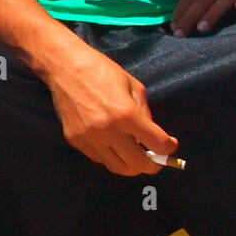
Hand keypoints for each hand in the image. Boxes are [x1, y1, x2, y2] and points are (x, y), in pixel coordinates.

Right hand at [47, 42, 178, 176]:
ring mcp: (90, 139)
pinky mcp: (76, 141)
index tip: (170, 146)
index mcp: (127, 114)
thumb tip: (152, 134)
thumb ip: (145, 113)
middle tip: (157, 160)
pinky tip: (115, 147)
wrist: (65, 67)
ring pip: (118, 168)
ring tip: (136, 158)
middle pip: (138, 164)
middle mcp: (108, 131)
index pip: (156, 144)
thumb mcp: (133, 86)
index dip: (168, 148)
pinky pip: (100, 159)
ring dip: (132, 166)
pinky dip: (112, 157)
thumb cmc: (102, 70)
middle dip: (153, 165)